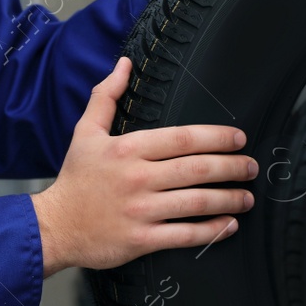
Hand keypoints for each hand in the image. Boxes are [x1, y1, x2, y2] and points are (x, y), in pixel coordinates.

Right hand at [31, 57, 255, 276]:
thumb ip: (106, 96)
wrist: (54, 226)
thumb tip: (124, 64)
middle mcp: (138, 178)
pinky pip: (185, 235)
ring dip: (229, 198)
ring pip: (197, 202)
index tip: (238, 138)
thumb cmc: (75, 178)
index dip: (216, 137)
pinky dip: (212, 230)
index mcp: (128, 149)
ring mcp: (141, 210)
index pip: (183, 139)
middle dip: (232, 167)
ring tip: (247, 196)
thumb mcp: (85, 131)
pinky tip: (229, 225)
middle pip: (197, 169)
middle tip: (251, 166)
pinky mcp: (141, 240)